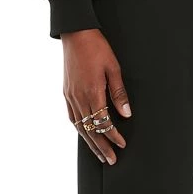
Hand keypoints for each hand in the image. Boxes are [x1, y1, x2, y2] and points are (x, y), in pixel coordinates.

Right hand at [61, 28, 131, 163]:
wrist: (76, 33)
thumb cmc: (97, 47)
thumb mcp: (113, 67)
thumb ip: (119, 92)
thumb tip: (126, 114)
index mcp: (92, 91)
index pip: (103, 122)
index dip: (113, 135)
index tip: (122, 144)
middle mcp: (79, 97)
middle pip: (90, 130)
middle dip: (101, 146)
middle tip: (111, 160)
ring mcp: (70, 95)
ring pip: (80, 126)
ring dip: (90, 142)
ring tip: (99, 154)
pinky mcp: (66, 92)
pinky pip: (72, 117)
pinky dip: (79, 129)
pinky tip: (84, 133)